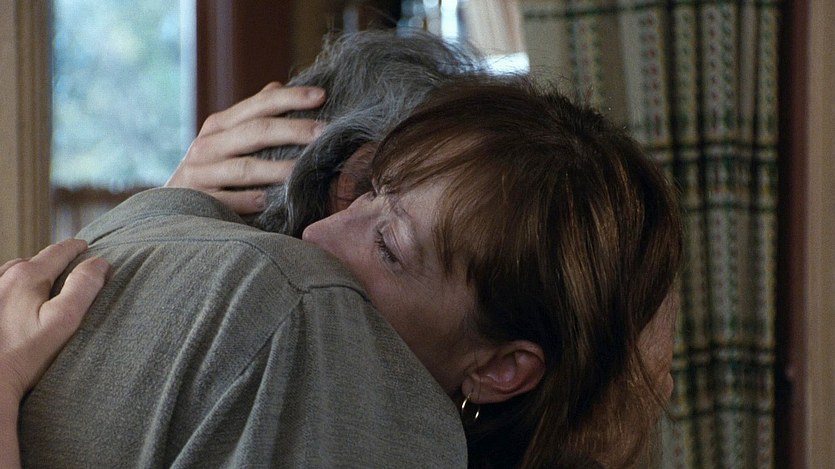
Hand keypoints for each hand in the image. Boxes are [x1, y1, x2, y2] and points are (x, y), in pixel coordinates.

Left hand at [0, 239, 108, 401]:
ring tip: (42, 283)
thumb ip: (84, 287)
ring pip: (12, 272)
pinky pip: (0, 286)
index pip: (58, 252)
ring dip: (29, 273)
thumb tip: (99, 263)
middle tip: (68, 268)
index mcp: (27, 276)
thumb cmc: (25, 355)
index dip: (76, 248)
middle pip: (33, 260)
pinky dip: (11, 286)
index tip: (86, 246)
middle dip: (52, 261)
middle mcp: (3, 277)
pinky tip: (16, 301)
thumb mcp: (64, 320)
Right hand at [166, 82, 326, 213]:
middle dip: (293, 129)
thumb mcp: (226, 141)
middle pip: (256, 131)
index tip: (322, 96)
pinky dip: (252, 201)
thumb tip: (277, 85)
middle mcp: (207, 145)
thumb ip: (251, 116)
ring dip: (279, 169)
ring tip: (305, 169)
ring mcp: (200, 174)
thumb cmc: (212, 172)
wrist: (171, 211)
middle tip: (325, 132)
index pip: (259, 105)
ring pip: (245, 168)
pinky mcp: (199, 202)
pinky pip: (230, 201)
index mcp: (219, 125)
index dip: (290, 98)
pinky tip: (274, 201)